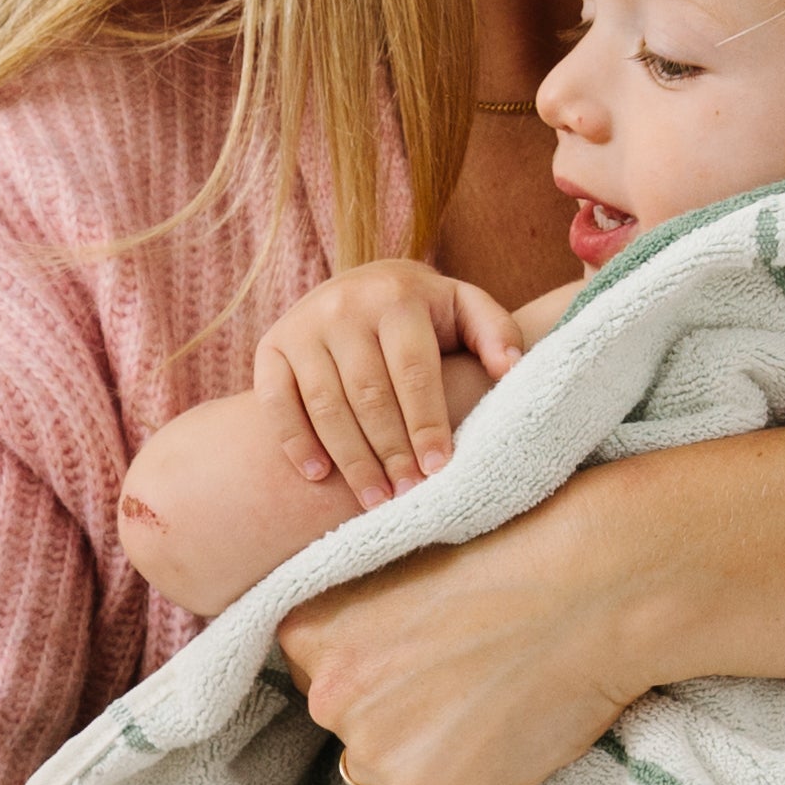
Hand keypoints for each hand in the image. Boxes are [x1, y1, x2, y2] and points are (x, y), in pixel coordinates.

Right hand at [256, 261, 525, 512]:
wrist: (362, 284)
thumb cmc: (425, 313)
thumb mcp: (464, 307)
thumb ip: (494, 332)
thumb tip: (513, 369)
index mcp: (397, 298)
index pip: (412, 370)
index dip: (426, 423)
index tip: (439, 470)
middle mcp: (345, 307)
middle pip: (368, 394)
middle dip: (390, 451)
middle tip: (408, 495)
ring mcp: (303, 326)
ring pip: (325, 404)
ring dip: (350, 458)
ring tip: (375, 499)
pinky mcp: (271, 346)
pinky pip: (276, 400)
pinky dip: (294, 440)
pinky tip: (317, 475)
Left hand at [278, 466, 657, 784]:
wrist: (592, 594)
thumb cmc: (512, 558)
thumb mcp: (407, 560)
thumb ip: (365, 609)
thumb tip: (366, 642)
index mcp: (311, 631)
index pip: (316, 675)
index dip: (371, 671)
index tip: (418, 660)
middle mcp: (328, 696)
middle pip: (344, 728)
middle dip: (390, 715)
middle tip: (458, 687)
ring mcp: (376, 752)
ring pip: (374, 775)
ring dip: (416, 758)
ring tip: (481, 717)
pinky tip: (482, 755)